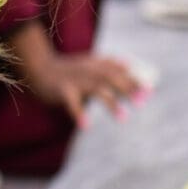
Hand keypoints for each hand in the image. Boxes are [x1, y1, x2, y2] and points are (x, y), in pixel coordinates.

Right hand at [20, 48, 145, 126]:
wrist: (38, 68)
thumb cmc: (66, 69)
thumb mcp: (89, 62)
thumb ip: (108, 64)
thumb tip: (129, 63)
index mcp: (96, 64)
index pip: (119, 70)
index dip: (134, 80)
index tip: (149, 92)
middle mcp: (88, 70)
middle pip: (112, 78)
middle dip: (128, 89)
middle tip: (141, 103)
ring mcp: (75, 80)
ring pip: (97, 90)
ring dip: (111, 103)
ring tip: (123, 118)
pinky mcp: (62, 90)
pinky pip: (72, 102)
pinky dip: (79, 113)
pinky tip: (86, 125)